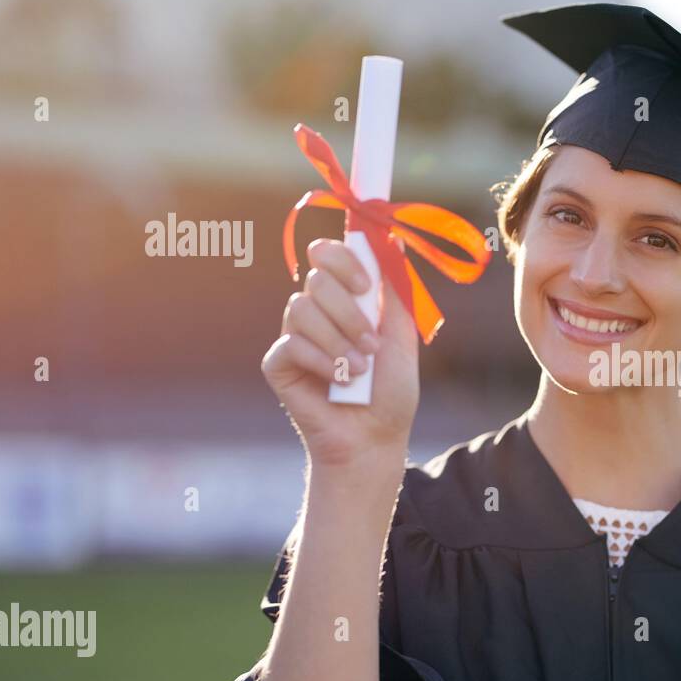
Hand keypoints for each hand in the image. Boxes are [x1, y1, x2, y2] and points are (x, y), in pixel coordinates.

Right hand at [262, 239, 420, 468]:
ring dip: (338, 340)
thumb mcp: (402, 337)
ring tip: (360, 370)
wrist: (374, 438)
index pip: (328, 255)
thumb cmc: (390, 391)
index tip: (365, 285)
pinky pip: (290, 343)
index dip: (342, 258)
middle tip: (371, 343)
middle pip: (316, 278)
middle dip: (349, 312)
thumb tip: (395, 241)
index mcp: (345, 299)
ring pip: (301, 308)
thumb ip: (395, 292)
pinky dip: (321, 360)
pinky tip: (338, 380)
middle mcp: (317, 311)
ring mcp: (294, 335)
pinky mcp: (278, 363)